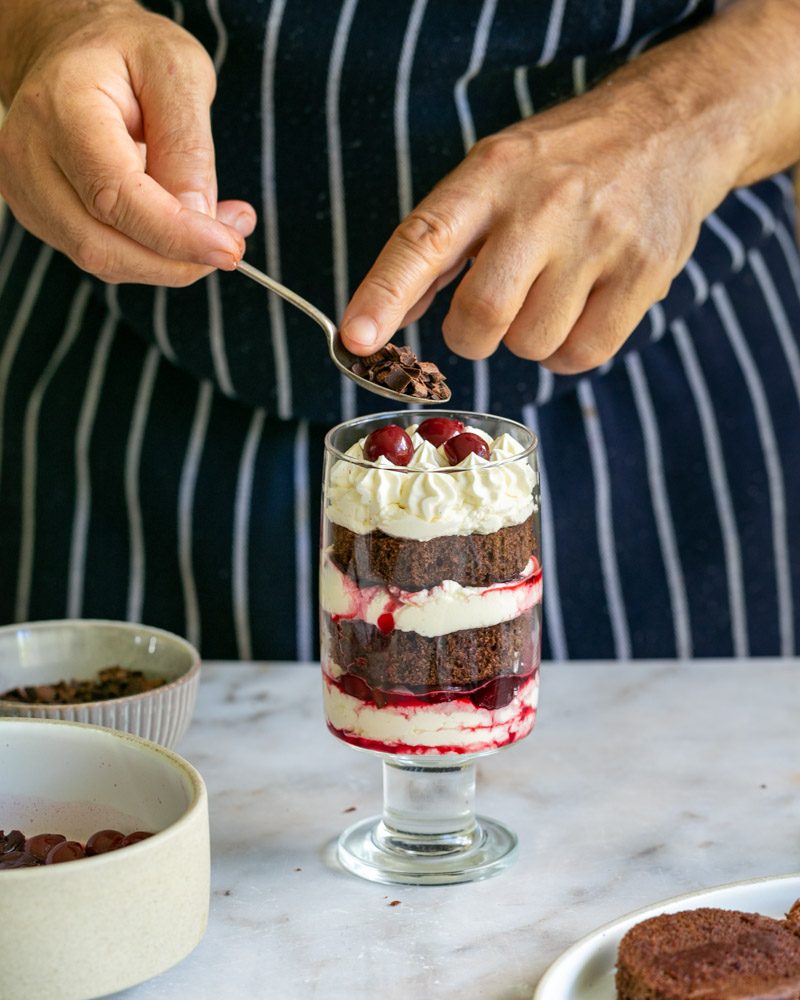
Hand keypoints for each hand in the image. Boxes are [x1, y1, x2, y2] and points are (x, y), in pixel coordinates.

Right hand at [0, 1, 255, 284]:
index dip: (176, 234)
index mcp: (61, 108)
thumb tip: (199, 217)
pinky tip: (180, 223)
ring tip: (215, 223)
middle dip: (179, 258)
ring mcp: (28, 192)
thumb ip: (188, 145)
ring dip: (170, 260)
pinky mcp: (42, 215)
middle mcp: (31, 157)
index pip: (116, 195)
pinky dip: (152, 254)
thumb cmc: (124, 51)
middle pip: (105, 246)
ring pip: (106, 261)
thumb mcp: (175, 71)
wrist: (69, 48)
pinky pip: (105, 256)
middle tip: (234, 235)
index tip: (230, 249)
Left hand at [340, 81, 737, 374]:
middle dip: (471, 335)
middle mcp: (544, 206)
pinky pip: (581, 355)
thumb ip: (438, 245)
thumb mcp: (491, 175)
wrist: (668, 131)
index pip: (425, 240)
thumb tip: (379, 319)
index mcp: (491, 175)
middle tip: (488, 312)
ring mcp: (599, 241)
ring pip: (531, 345)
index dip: (385, 294)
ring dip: (526, 339)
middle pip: (482, 316)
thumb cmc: (561, 165)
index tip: (356, 338)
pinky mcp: (643, 276)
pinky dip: (567, 351)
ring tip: (549, 291)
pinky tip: (578, 309)